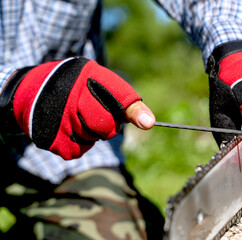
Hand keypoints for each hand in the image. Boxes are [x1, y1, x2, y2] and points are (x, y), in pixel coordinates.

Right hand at [7, 57, 153, 158]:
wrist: (32, 90)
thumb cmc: (78, 87)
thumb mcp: (103, 84)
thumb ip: (127, 103)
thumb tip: (149, 123)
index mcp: (90, 77)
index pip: (119, 99)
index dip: (133, 111)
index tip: (148, 123)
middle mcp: (74, 97)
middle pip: (108, 128)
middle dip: (107, 126)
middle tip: (93, 113)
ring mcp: (60, 119)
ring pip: (93, 140)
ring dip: (90, 134)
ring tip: (75, 117)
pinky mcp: (50, 137)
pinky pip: (78, 150)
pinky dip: (77, 143)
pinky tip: (67, 128)